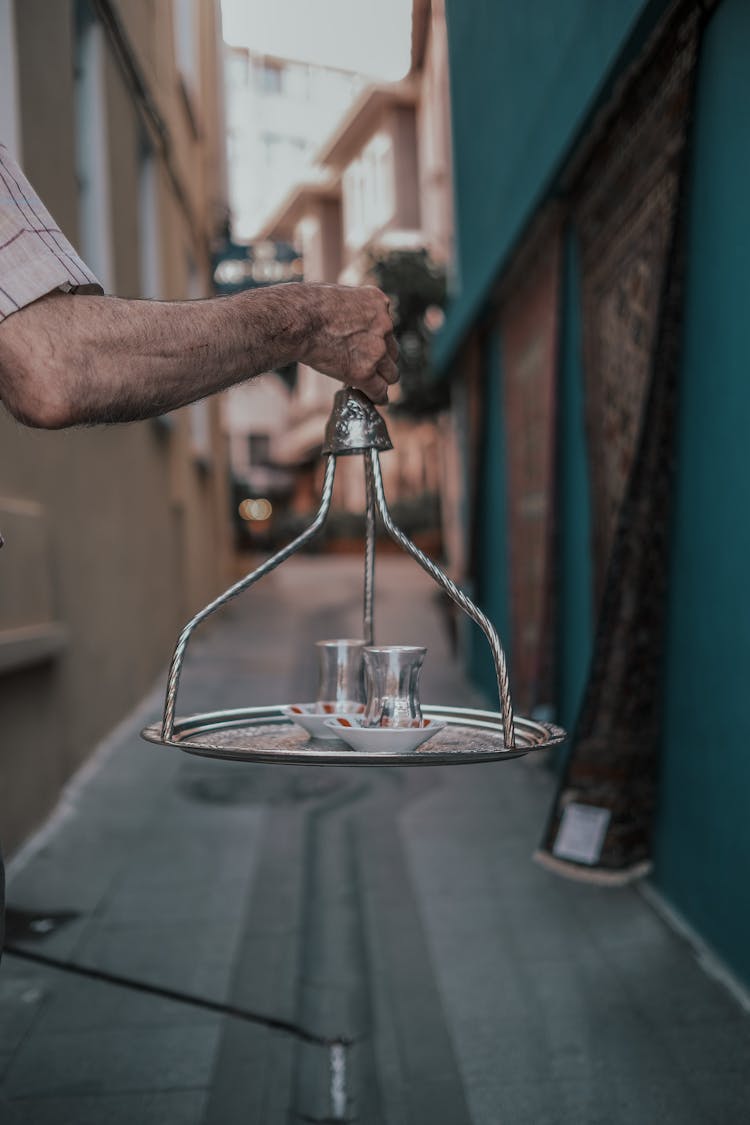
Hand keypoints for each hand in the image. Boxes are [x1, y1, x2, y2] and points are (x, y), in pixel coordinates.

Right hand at [300, 284, 398, 403]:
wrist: (297, 321)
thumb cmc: (304, 306)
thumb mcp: (337, 294)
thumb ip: (349, 309)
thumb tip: (343, 322)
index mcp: (377, 302)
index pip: (386, 327)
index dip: (376, 340)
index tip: (366, 348)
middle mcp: (383, 325)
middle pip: (392, 351)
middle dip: (381, 360)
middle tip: (367, 367)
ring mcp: (376, 350)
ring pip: (391, 373)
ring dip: (381, 379)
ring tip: (372, 385)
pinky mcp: (365, 372)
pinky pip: (380, 390)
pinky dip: (377, 397)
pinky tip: (374, 399)